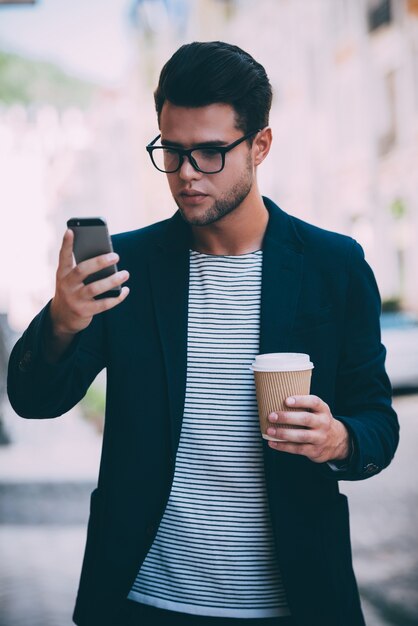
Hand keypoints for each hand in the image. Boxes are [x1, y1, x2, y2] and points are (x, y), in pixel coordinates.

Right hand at [47, 229, 128, 353]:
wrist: (61, 319)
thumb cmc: (71, 292)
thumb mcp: (71, 281)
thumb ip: (84, 270)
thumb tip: (107, 260)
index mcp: (62, 274)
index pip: (63, 257)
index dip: (66, 244)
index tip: (70, 230)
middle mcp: (66, 285)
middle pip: (82, 270)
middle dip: (99, 262)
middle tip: (116, 256)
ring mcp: (74, 299)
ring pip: (95, 288)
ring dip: (112, 280)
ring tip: (126, 273)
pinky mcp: (84, 311)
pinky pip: (104, 304)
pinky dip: (117, 297)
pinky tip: (125, 290)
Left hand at [266, 395, 349, 463]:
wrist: (338, 441)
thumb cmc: (319, 422)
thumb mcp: (317, 411)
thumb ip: (303, 406)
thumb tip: (275, 400)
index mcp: (323, 410)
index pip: (314, 402)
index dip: (300, 400)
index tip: (286, 400)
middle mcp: (323, 423)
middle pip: (305, 419)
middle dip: (287, 417)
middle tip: (272, 416)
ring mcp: (320, 438)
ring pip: (301, 436)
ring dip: (283, 433)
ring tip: (270, 430)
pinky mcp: (315, 451)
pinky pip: (298, 449)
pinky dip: (283, 446)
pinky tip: (273, 443)